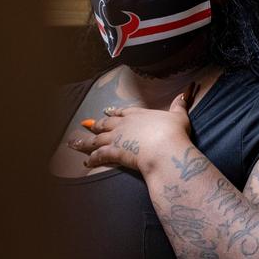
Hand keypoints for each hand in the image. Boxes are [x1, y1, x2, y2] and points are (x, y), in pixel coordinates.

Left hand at [68, 92, 192, 174]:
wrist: (165, 149)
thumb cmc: (173, 133)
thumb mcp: (179, 117)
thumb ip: (179, 106)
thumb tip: (184, 95)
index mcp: (138, 114)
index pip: (123, 112)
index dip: (114, 113)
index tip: (108, 112)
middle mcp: (124, 124)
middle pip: (105, 124)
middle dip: (96, 125)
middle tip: (88, 125)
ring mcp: (116, 138)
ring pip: (96, 139)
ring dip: (84, 142)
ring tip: (74, 143)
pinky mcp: (113, 152)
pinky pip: (98, 156)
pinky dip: (91, 159)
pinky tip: (86, 163)